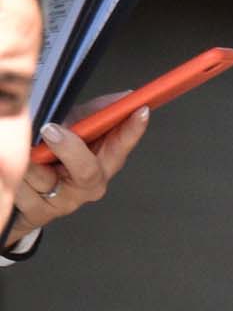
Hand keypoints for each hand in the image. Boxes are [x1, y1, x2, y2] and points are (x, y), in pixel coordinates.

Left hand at [7, 99, 152, 240]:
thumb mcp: (70, 128)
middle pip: (87, 172)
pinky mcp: (40, 213)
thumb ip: (91, 114)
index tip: (139, 111)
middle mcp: (88, 186)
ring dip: (28, 157)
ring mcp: (65, 202)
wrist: (22, 195)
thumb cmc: (51, 156)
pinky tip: (17, 168)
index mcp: (101, 163)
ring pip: (43, 175)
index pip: (120, 146)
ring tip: (24, 150)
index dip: (131, 130)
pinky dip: (15, 171)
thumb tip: (121, 97)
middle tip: (50, 130)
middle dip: (69, 149)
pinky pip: (23, 186)